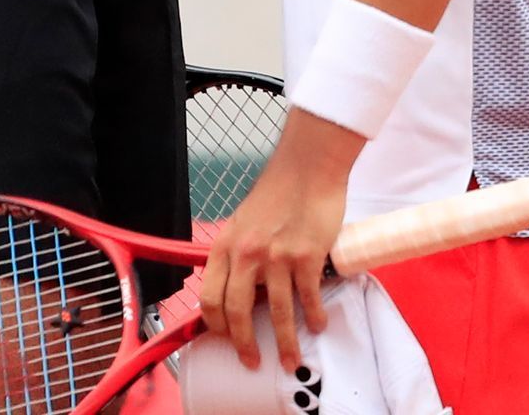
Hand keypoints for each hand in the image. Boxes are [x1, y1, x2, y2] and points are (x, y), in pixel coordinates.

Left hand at [199, 109, 355, 370]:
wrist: (307, 166)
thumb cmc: (278, 191)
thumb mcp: (244, 221)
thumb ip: (239, 253)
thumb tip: (240, 288)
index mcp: (227, 245)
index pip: (210, 296)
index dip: (215, 325)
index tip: (224, 340)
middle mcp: (247, 253)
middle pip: (237, 312)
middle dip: (244, 344)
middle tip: (253, 361)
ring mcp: (277, 256)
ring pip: (276, 313)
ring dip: (285, 343)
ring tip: (291, 360)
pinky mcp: (307, 256)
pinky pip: (308, 298)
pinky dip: (314, 317)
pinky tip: (318, 324)